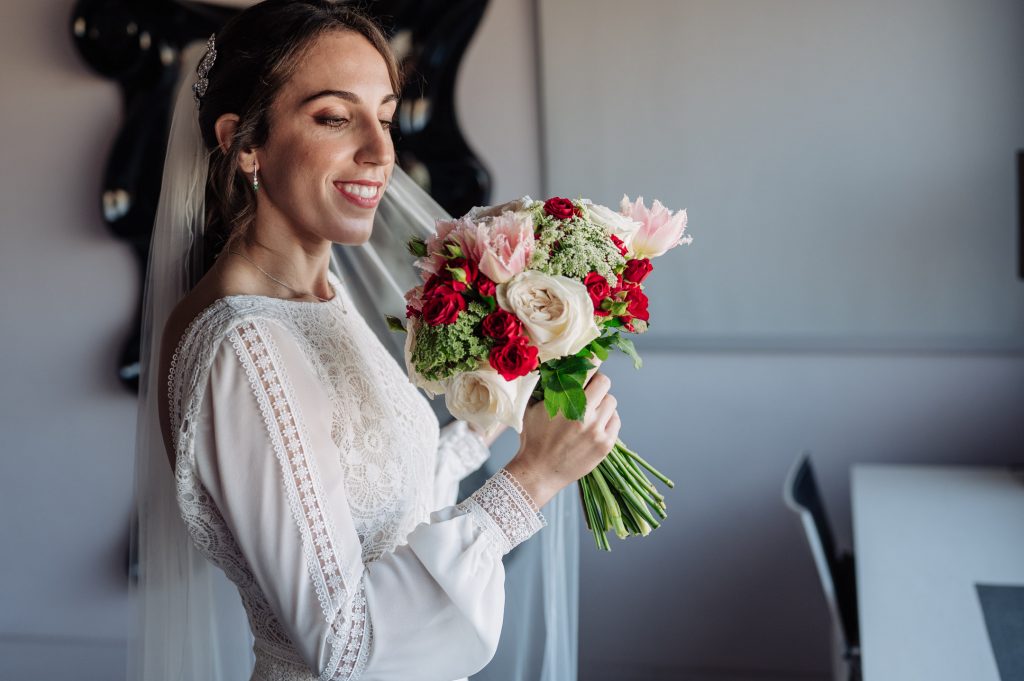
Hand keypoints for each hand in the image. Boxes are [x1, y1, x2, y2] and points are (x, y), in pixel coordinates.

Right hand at [504, 372, 619, 508]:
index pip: (588, 369)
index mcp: (566, 400)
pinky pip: (616, 421)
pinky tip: (596, 425)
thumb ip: (545, 387)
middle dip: (597, 384)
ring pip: (612, 402)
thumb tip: (553, 367)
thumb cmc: (533, 439)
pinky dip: (608, 420)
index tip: (593, 358)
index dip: (592, 360)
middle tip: (589, 390)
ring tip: (590, 412)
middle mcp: (584, 413)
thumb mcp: (532, 408)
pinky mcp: (606, 444)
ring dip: (603, 403)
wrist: (539, 471)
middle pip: (605, 383)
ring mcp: (597, 430)